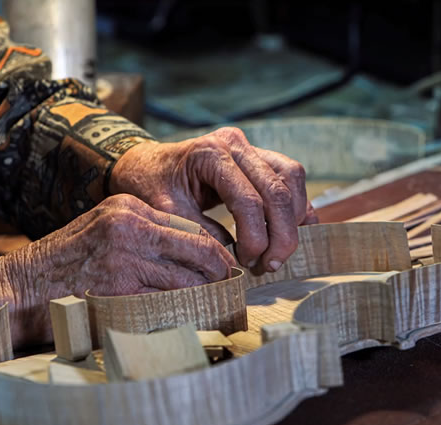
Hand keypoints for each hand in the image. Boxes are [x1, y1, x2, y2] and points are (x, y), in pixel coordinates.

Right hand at [0, 194, 235, 347]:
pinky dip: (185, 310)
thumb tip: (189, 259)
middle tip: (233, 288)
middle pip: (199, 247)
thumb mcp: (100, 232)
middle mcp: (129, 222)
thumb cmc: (59, 267)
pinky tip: (192, 318)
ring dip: (208, 294)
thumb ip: (141, 237)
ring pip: (190, 276)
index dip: (213, 251)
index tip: (225, 268)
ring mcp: (125, 253)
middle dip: (221, 271)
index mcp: (127, 206)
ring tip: (219, 307)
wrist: (15, 289)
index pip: (189, 227)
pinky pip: (169, 300)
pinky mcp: (120, 285)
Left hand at [111, 127, 318, 271]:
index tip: (246, 262)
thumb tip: (234, 261)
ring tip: (278, 251)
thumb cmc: (150, 185)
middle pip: (278, 189)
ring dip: (293, 219)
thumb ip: (200, 234)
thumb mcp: (166, 212)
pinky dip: (295, 205)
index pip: (248, 200)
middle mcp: (235, 144)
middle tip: (271, 265)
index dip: (255, 237)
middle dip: (282, 234)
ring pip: (291, 178)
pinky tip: (289, 231)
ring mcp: (250, 147)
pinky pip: (289, 178)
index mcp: (210, 153)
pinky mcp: (258, 157)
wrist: (145, 164)